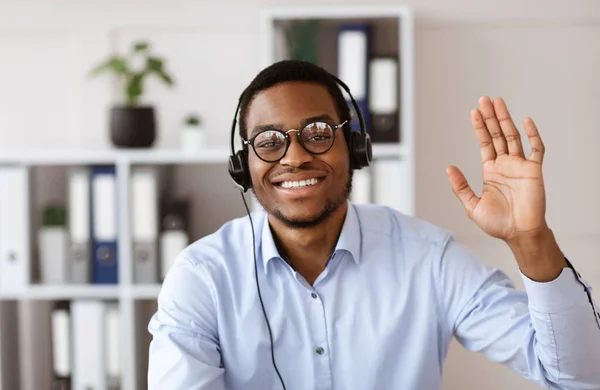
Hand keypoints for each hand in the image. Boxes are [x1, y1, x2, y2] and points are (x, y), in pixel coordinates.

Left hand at [447, 96, 546, 242]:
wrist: (519, 234)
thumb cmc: (497, 224)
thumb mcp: (472, 206)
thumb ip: (461, 187)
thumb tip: (449, 168)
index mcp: (491, 171)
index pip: (485, 143)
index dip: (479, 128)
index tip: (474, 112)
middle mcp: (505, 165)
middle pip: (497, 135)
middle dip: (491, 117)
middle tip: (485, 99)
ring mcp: (520, 166)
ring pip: (513, 136)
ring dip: (506, 119)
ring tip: (498, 102)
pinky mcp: (534, 171)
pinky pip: (536, 149)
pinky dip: (533, 134)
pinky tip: (525, 121)